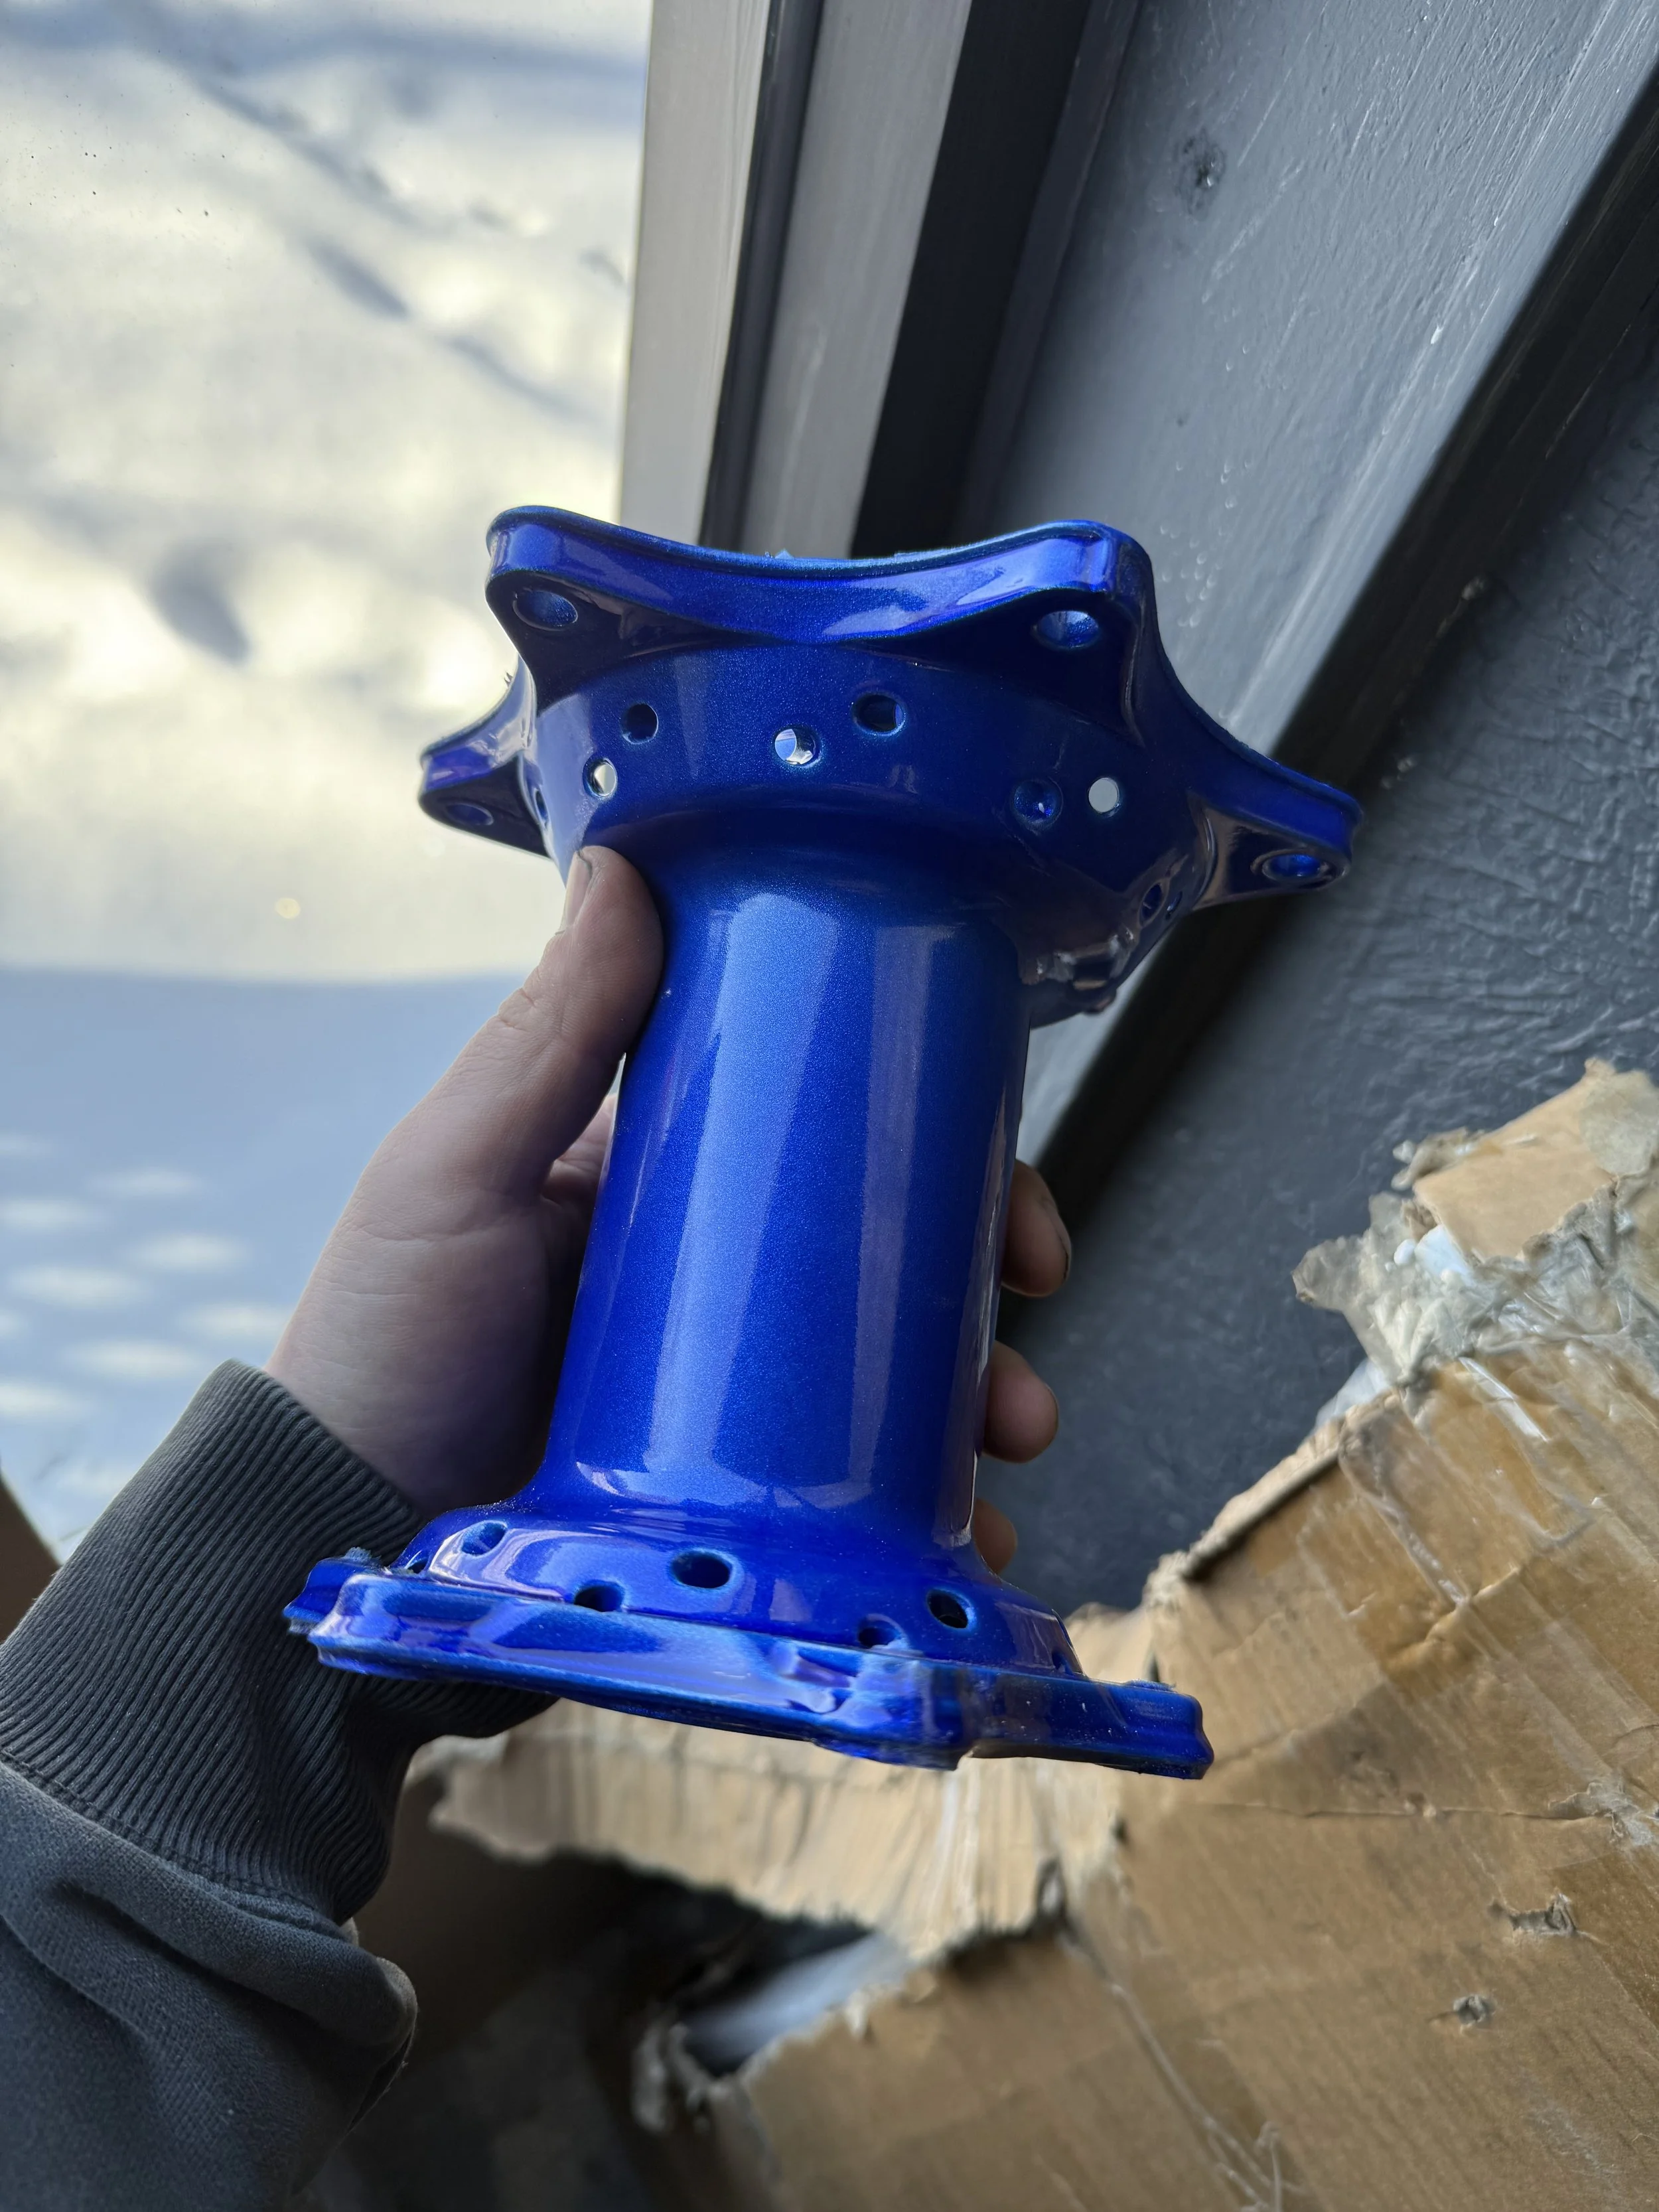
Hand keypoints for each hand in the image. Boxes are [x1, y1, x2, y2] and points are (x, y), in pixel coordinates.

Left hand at [268, 848, 1069, 1570]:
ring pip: (895, 1377)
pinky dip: (929, 1511)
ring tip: (1011, 1437)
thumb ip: (547, 1035)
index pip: (820, 1128)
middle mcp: (709, 1280)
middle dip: (985, 1271)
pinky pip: (858, 1499)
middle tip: (1036, 1283)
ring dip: (986, 1395)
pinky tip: (970, 1530)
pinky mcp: (734, 1499)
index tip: (995, 1160)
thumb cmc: (381, 1342)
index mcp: (654, 1181)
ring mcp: (728, 1395)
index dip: (926, 1134)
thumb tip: (623, 869)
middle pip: (886, 1253)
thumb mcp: (456, 1171)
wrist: (337, 1538)